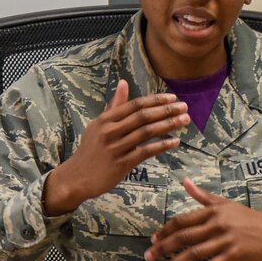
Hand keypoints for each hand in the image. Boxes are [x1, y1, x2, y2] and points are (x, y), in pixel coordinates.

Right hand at [43, 80, 188, 215]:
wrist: (76, 178)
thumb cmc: (90, 150)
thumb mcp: (98, 125)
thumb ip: (114, 106)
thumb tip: (123, 83)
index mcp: (105, 119)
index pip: (134, 105)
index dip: (155, 100)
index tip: (173, 97)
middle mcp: (110, 131)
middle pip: (143, 116)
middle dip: (166, 110)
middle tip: (184, 107)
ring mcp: (115, 147)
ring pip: (146, 132)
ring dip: (168, 125)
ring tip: (184, 121)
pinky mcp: (121, 164)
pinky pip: (145, 152)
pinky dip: (162, 146)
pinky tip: (175, 142)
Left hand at [147, 179, 261, 260]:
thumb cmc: (250, 218)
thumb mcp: (226, 204)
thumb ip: (203, 196)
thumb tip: (185, 182)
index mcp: (213, 211)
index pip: (182, 221)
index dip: (165, 231)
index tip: (153, 240)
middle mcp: (217, 224)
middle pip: (183, 237)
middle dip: (163, 248)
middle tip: (149, 257)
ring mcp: (225, 241)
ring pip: (193, 254)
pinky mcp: (233, 256)